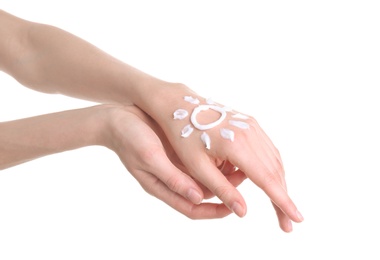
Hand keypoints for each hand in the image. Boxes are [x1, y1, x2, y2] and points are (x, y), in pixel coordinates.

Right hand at [102, 105, 246, 218]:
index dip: (214, 212)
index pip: (192, 209)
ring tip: (241, 163)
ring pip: (205, 176)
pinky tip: (227, 149)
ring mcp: (177, 165)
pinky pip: (201, 159)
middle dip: (225, 190)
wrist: (119, 118)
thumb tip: (197, 198)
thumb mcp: (150, 158)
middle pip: (204, 193)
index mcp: (163, 187)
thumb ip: (173, 178)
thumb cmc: (130, 138)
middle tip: (245, 178)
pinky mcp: (179, 151)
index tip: (234, 208)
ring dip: (223, 172)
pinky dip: (215, 157)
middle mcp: (173, 179)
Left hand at [141, 84, 303, 231]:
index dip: (283, 202)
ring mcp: (252, 126)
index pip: (266, 180)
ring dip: (279, 184)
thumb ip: (222, 189)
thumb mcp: (198, 167)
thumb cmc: (184, 137)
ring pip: (274, 161)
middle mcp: (250, 133)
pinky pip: (268, 150)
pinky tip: (270, 183)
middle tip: (287, 223)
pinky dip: (271, 169)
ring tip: (280, 207)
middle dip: (282, 198)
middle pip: (275, 172)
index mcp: (236, 146)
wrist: (181, 106)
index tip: (297, 219)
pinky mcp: (251, 124)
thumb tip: (243, 213)